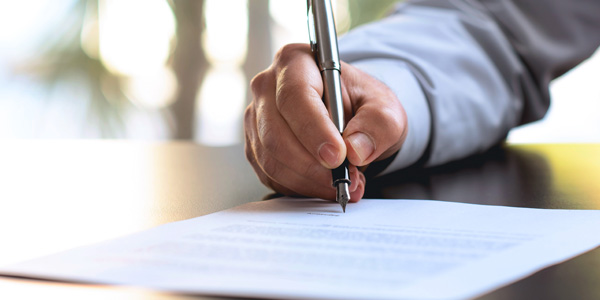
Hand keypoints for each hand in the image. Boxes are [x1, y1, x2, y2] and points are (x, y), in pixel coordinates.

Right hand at [244, 44, 406, 201]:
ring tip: (342, 183)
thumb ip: (378, 124)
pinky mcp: (256, 147)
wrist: (351, 117)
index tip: (337, 156)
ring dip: (308, 180)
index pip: (294, 96)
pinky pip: (270, 175)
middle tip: (345, 178)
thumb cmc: (362, 104)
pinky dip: (300, 187)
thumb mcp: (385, 108)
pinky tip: (324, 184)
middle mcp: (267, 87)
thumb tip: (356, 150)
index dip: (314, 130)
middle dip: (312, 165)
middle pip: (276, 133)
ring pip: (271, 159)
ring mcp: (257, 119)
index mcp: (296, 62)